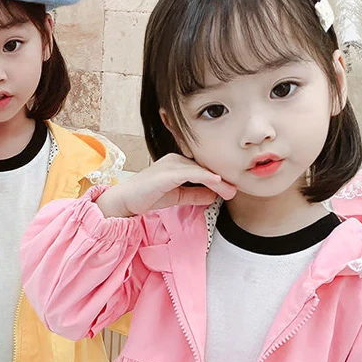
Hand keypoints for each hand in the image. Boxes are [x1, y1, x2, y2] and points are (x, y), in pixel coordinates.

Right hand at [95, 153, 235, 217]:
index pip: (203, 169)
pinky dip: (207, 177)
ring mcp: (171, 164)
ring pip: (201, 169)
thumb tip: (214, 195)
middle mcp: (176, 159)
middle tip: (236, 189)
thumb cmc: (147, 196)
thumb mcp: (177, 196)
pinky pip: (192, 172)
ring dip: (218, 180)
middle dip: (222, 179)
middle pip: (205, 167)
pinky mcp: (167, 172)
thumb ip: (195, 195)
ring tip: (231, 190)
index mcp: (178, 163)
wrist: (125, 201)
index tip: (232, 188)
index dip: (219, 178)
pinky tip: (218, 182)